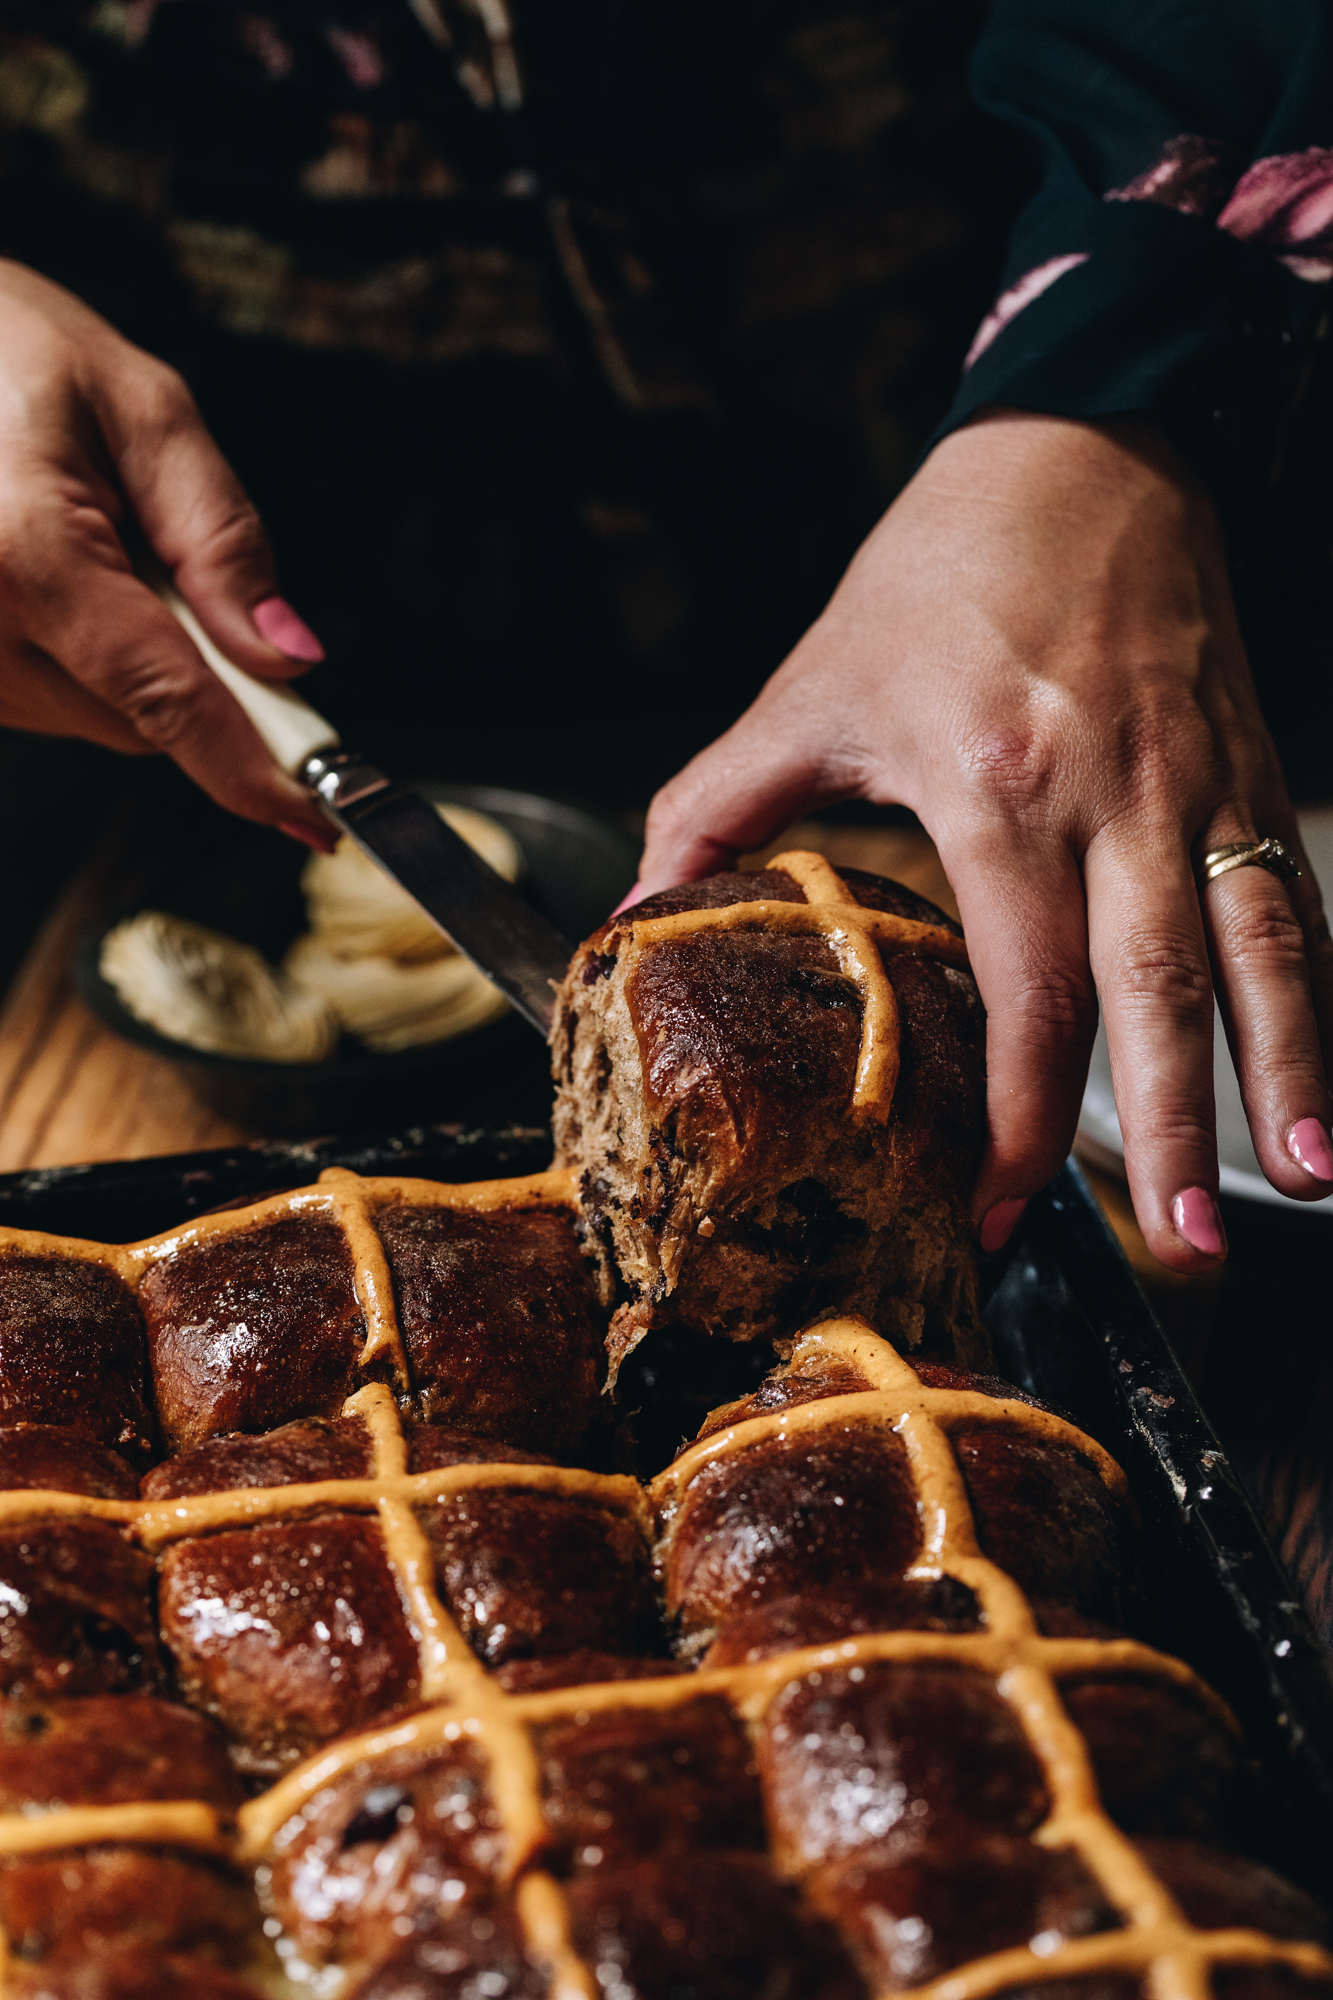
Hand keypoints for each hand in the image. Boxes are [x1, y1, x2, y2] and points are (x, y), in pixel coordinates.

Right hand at [0, 260, 331, 846]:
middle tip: (171, 566)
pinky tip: (56, 575)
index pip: (164, 696)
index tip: (315, 814)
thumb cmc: (15, 352)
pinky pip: (51, 702)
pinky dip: (82, 658)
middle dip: (195, 675)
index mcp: (26, 551)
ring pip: (99, 720)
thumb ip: (224, 542)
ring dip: (132, 663)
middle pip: (141, 722)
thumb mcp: (147, 412)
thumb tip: (289, 658)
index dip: (249, 766)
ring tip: (90, 545)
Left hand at [638, 410, 1332, 1269]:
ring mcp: (1202, 780)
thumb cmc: (939, 568)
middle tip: (1176, 1254)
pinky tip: (1327, 1069)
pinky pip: (1291, 894)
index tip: (993, 1205)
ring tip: (1302, 1182)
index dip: (1018, 1116)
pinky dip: (1317, 987)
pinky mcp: (1250, 763)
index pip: (1029, 989)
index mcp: (1000, 788)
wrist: (1082, 447)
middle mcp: (1119, 795)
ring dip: (1288, 1070)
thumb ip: (716, 809)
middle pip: (1158, 993)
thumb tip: (638, 918)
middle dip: (1172, 1132)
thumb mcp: (810, 685)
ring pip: (1258, 947)